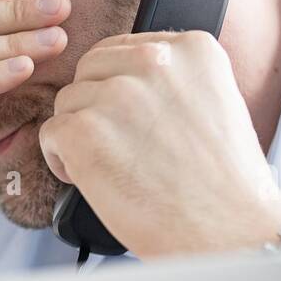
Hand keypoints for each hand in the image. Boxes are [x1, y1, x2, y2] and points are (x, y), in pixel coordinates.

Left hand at [38, 30, 280, 259]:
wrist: (229, 232)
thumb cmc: (224, 186)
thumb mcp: (215, 105)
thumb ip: (172, 83)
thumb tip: (126, 84)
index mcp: (192, 49)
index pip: (125, 50)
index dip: (118, 88)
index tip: (131, 120)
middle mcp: (153, 61)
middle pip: (91, 71)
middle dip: (95, 107)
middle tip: (118, 147)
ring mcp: (117, 95)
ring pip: (68, 103)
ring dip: (80, 136)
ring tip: (113, 169)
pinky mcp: (84, 131)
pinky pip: (50, 134)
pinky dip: (63, 162)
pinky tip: (93, 182)